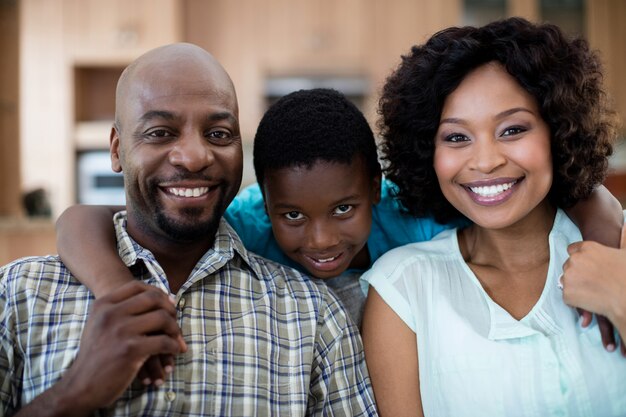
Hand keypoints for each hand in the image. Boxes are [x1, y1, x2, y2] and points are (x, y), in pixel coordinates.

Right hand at [53, 281, 186, 412]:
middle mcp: (111, 313)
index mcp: (103, 305)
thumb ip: (121, 311)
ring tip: (175, 339)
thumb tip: (161, 298)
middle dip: (170, 309)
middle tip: (174, 322)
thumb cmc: (95, 356)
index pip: (137, 286)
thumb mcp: (100, 325)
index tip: (167, 304)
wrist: (80, 386)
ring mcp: (121, 330)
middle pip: (153, 299)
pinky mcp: (130, 350)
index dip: (158, 293)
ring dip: (175, 329)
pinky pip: (163, 341)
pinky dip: (173, 346)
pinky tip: (173, 351)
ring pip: (162, 318)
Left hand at [563, 225, 625, 353]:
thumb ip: (623, 238)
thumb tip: (625, 226)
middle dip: (577, 273)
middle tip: (593, 282)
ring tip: (593, 291)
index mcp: (588, 248)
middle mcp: (575, 260)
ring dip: (575, 286)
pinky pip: (567, 297)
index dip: (580, 259)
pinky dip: (576, 301)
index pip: (573, 250)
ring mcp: (569, 276)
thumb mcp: (625, 252)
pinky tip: (590, 301)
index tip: (587, 266)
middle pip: (568, 266)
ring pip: (566, 281)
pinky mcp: (567, 293)